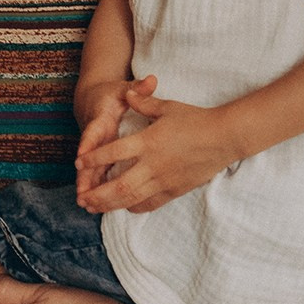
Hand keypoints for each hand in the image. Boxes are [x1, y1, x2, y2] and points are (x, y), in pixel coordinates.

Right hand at [73, 75, 151, 198]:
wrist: (91, 98)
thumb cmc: (110, 94)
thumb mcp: (123, 88)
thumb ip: (138, 87)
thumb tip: (152, 80)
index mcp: (100, 119)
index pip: (92, 132)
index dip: (88, 145)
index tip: (81, 157)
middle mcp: (95, 136)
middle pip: (87, 158)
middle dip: (84, 176)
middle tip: (83, 193)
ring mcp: (94, 148)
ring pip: (90, 170)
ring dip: (88, 187)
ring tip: (87, 205)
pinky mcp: (97, 156)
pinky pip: (96, 174)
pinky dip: (95, 188)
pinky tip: (97, 205)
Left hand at [76, 85, 241, 213]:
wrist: (225, 137)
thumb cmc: (196, 119)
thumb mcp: (168, 107)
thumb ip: (143, 102)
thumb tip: (126, 94)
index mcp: (148, 141)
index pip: (113, 152)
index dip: (93, 159)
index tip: (78, 163)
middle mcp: (153, 164)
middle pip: (118, 185)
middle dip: (97, 194)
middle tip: (81, 199)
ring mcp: (164, 180)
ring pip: (132, 198)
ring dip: (110, 205)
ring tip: (94, 209)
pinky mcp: (175, 189)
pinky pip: (151, 203)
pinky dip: (135, 207)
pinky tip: (125, 207)